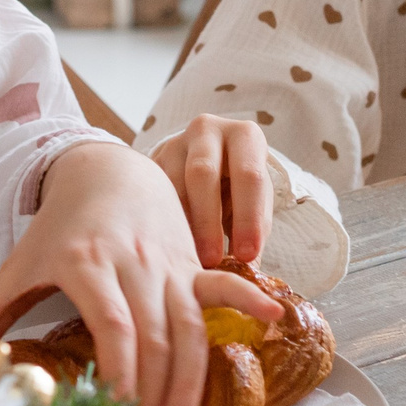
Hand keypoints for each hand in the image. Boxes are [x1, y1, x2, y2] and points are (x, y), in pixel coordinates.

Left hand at [0, 142, 277, 405]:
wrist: (105, 170)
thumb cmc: (60, 226)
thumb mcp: (21, 262)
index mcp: (87, 262)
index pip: (115, 326)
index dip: (121, 374)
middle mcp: (132, 262)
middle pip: (155, 336)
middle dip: (152, 395)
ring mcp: (166, 263)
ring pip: (188, 326)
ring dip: (188, 382)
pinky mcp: (190, 263)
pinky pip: (221, 284)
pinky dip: (249, 301)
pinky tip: (273, 321)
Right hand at [148, 114, 276, 266]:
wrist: (210, 158)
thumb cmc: (238, 186)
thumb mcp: (254, 201)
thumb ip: (253, 232)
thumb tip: (247, 275)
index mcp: (245, 137)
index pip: (249, 175)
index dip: (248, 218)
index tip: (246, 256)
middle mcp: (208, 130)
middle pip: (202, 173)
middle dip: (208, 221)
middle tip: (211, 261)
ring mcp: (175, 142)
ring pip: (172, 184)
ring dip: (180, 225)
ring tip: (187, 260)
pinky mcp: (151, 159)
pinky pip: (153, 191)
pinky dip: (161, 222)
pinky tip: (167, 247)